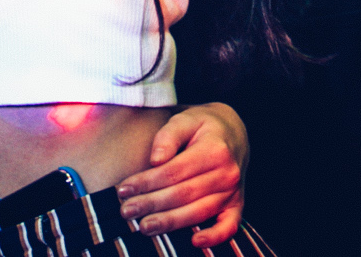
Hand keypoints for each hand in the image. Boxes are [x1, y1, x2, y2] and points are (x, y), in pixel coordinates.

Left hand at [115, 102, 246, 244]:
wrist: (233, 132)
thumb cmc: (203, 126)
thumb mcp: (185, 119)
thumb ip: (168, 135)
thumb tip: (155, 160)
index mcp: (214, 150)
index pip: (173, 171)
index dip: (147, 182)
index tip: (123, 189)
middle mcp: (227, 173)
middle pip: (183, 194)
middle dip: (151, 204)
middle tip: (126, 211)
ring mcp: (233, 191)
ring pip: (198, 212)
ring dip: (170, 222)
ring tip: (144, 227)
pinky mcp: (236, 205)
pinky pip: (230, 226)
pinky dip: (215, 237)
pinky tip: (195, 242)